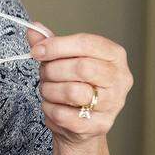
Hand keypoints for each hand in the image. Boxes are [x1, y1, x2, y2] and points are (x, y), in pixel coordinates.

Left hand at [27, 24, 133, 149]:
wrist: (81, 124)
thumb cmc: (74, 84)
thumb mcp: (63, 59)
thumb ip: (49, 43)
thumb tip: (34, 28)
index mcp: (114, 55)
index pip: (87, 43)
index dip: (57, 46)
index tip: (37, 51)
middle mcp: (120, 79)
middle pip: (82, 67)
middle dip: (53, 70)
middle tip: (44, 74)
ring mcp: (113, 104)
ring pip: (72, 92)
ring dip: (50, 90)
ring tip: (49, 91)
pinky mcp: (100, 126)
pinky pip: (63, 115)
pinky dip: (49, 109)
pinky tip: (53, 107)